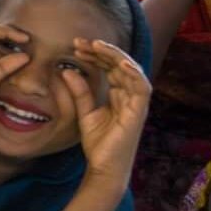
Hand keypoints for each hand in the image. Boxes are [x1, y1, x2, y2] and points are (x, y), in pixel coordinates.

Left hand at [58, 39, 151, 176]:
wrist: (104, 167)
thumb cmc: (98, 143)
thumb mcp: (84, 113)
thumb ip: (79, 92)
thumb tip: (67, 70)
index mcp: (119, 95)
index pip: (110, 68)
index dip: (95, 55)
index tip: (76, 46)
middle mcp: (129, 96)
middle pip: (120, 65)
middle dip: (102, 51)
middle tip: (81, 42)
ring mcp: (136, 103)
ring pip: (132, 71)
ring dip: (115, 56)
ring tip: (97, 45)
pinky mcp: (139, 112)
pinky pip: (142, 88)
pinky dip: (133, 74)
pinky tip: (120, 63)